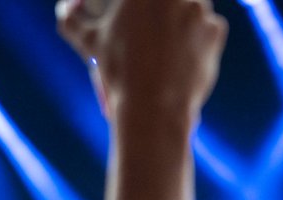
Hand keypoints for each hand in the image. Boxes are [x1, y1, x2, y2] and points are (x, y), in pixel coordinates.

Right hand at [57, 0, 227, 124]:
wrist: (154, 107)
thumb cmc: (118, 71)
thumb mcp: (88, 41)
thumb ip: (70, 19)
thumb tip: (66, 7)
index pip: (142, 0)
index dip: (141, 7)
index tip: (139, 16)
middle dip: (166, 6)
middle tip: (157, 28)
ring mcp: (199, 8)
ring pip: (195, 3)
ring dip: (185, 14)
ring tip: (171, 39)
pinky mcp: (216, 31)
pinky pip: (211, 25)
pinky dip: (202, 36)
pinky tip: (187, 52)